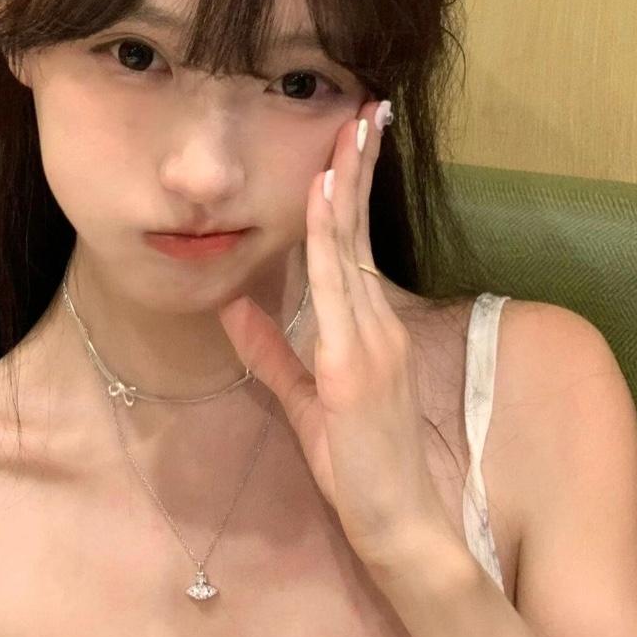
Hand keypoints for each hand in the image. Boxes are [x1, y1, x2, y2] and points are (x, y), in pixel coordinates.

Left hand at [216, 100, 456, 583]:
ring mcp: (370, 344)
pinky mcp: (355, 369)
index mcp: (367, 332)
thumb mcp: (304, 404)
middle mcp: (375, 327)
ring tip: (345, 130)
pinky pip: (336, 291)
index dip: (351, 190)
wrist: (400, 528)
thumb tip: (235, 308)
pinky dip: (327, 240)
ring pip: (349, 249)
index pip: (354, 246)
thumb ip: (271, 355)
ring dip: (344, 186)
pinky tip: (322, 199)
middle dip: (358, 167)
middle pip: (358, 232)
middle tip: (361, 108)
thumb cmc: (361, 473)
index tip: (351, 138)